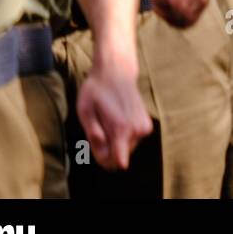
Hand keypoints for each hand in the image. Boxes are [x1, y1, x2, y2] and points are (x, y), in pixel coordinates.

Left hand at [76, 56, 151, 170]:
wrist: (116, 72)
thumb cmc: (96, 90)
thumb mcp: (85, 110)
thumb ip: (93, 133)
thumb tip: (102, 153)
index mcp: (121, 127)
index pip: (118, 161)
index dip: (103, 160)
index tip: (96, 144)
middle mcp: (137, 130)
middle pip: (118, 156)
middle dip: (106, 147)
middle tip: (99, 126)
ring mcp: (144, 128)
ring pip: (125, 149)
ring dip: (114, 141)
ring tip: (108, 120)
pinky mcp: (147, 126)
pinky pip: (132, 141)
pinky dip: (123, 135)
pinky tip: (117, 119)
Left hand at [146, 0, 209, 27]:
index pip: (169, 1)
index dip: (157, 1)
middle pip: (175, 14)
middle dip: (161, 9)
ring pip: (182, 21)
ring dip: (168, 16)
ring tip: (163, 2)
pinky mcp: (203, 4)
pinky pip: (188, 21)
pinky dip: (177, 19)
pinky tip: (170, 8)